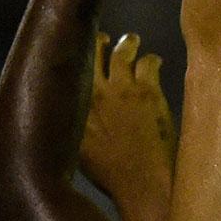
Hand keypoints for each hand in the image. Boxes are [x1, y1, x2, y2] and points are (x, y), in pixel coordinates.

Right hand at [82, 32, 174, 196]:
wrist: (140, 182)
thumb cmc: (110, 174)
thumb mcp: (77, 150)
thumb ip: (72, 127)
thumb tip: (64, 120)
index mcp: (75, 105)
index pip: (70, 67)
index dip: (76, 55)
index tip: (78, 50)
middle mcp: (95, 91)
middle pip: (93, 52)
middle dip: (98, 42)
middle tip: (104, 38)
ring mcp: (122, 89)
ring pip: (122, 52)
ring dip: (127, 43)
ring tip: (132, 40)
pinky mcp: (148, 91)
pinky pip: (149, 63)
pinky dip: (151, 59)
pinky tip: (156, 61)